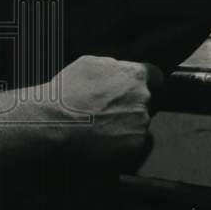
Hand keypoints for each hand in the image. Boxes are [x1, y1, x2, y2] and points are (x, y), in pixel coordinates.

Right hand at [38, 55, 162, 160]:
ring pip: (140, 122)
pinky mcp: (135, 145)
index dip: (144, 84)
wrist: (54, 122)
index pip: (156, 77)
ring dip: (126, 123)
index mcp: (135, 75)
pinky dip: (122, 142)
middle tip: (109, 109)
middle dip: (132, 104)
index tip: (132, 90)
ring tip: (101, 125)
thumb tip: (122, 69)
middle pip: (147, 101)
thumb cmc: (68, 91)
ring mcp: (141, 123)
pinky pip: (133, 142)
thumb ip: (114, 66)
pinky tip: (102, 138)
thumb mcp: (90, 63)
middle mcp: (143, 99)